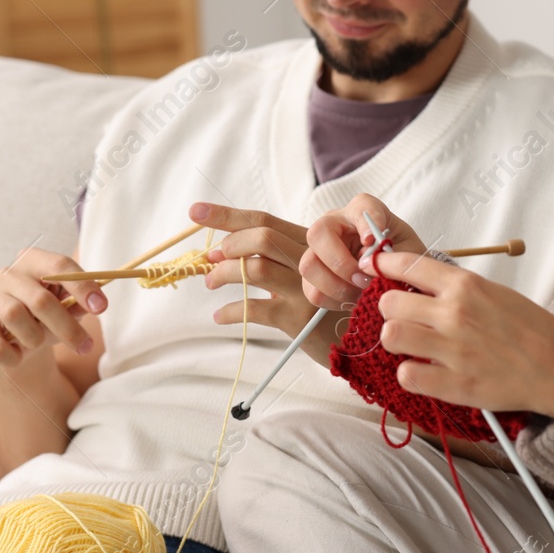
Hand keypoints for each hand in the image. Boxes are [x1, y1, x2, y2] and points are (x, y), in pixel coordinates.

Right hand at [0, 248, 103, 368]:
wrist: (10, 341)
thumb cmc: (44, 317)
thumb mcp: (65, 306)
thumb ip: (77, 304)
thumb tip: (93, 305)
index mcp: (33, 261)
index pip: (59, 266)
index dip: (83, 287)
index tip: (101, 308)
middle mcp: (7, 275)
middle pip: (40, 299)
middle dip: (67, 327)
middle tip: (86, 346)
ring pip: (17, 318)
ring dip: (36, 338)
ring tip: (39, 342)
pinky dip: (15, 356)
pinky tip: (20, 355)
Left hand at [188, 202, 323, 340]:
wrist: (357, 340)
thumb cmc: (323, 303)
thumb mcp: (305, 273)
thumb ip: (271, 258)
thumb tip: (218, 251)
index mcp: (310, 244)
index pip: (265, 220)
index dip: (228, 215)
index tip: (196, 212)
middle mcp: (312, 260)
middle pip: (262, 237)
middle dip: (229, 244)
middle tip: (212, 259)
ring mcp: (306, 288)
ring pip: (256, 268)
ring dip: (224, 273)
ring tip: (211, 282)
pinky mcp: (299, 317)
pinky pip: (255, 308)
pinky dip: (230, 311)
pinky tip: (220, 315)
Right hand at [299, 194, 428, 311]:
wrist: (395, 272)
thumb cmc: (401, 255)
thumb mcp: (408, 252)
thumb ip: (393, 256)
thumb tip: (367, 266)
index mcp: (364, 211)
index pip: (363, 208)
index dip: (366, 223)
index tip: (372, 240)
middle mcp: (335, 224)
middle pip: (318, 234)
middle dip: (340, 263)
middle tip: (363, 280)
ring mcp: (320, 249)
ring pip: (309, 265)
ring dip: (336, 286)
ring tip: (360, 294)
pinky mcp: (314, 275)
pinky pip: (312, 291)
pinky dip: (333, 301)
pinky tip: (352, 299)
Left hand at [363, 248, 553, 417]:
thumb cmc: (530, 329)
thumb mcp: (495, 292)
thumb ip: (456, 288)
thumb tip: (416, 284)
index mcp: (466, 286)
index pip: (407, 264)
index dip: (382, 263)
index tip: (373, 266)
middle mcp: (454, 314)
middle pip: (389, 303)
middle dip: (391, 308)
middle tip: (404, 316)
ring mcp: (452, 350)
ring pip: (391, 336)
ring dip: (397, 340)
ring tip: (413, 344)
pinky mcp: (453, 384)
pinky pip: (406, 375)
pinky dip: (410, 373)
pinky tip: (424, 370)